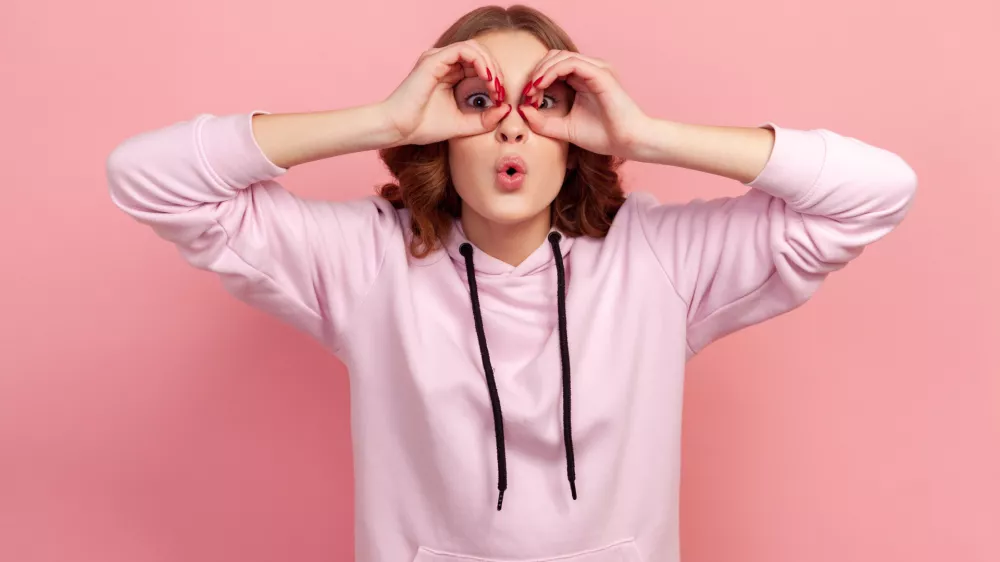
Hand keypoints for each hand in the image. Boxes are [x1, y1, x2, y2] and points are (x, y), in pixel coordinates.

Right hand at [381, 40, 512, 145]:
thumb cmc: (423, 127)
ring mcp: (438, 59)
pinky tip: (486, 78)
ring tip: (495, 85)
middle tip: (501, 91)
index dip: (495, 78)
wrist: (398, 129)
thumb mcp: (463, 124)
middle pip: (480, 54)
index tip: (501, 98)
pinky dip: (479, 62)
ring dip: (490, 65)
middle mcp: (443, 63)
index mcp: (448, 74)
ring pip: (474, 48)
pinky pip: (464, 50)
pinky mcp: (434, 60)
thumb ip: (484, 119)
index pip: (479, 65)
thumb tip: (507, 109)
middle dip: (495, 71)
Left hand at [518, 51, 649, 157]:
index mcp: (583, 79)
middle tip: (527, 93)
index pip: (553, 67)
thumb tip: (521, 110)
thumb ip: (543, 121)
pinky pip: (571, 63)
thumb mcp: (564, 129)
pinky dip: (552, 71)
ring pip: (560, 57)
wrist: (628, 142)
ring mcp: (597, 69)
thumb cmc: (603, 136)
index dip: (536, 78)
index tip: (526, 98)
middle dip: (536, 72)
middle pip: (554, 57)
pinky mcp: (601, 74)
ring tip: (532, 90)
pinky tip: (542, 85)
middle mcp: (590, 70)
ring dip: (541, 71)